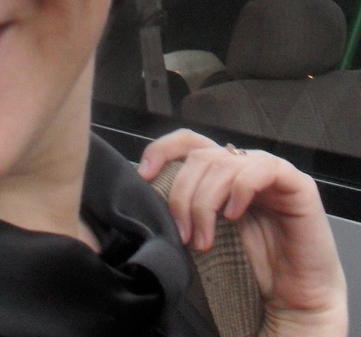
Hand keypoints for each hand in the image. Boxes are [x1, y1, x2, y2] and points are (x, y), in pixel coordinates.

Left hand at [137, 129, 347, 336]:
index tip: (145, 176)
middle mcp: (243, 166)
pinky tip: (233, 215)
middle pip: (200, 156)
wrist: (295, 300)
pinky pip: (262, 169)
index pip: (188, 142)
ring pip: (223, 164)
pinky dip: (240, 189)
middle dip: (182, 194)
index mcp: (221, 173)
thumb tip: (149, 198)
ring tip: (203, 240)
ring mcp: (269, 171)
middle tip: (182, 231)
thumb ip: (186, 210)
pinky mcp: (297, 184)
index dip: (162, 150)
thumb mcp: (206, 233)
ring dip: (204, 202)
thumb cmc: (252, 269)